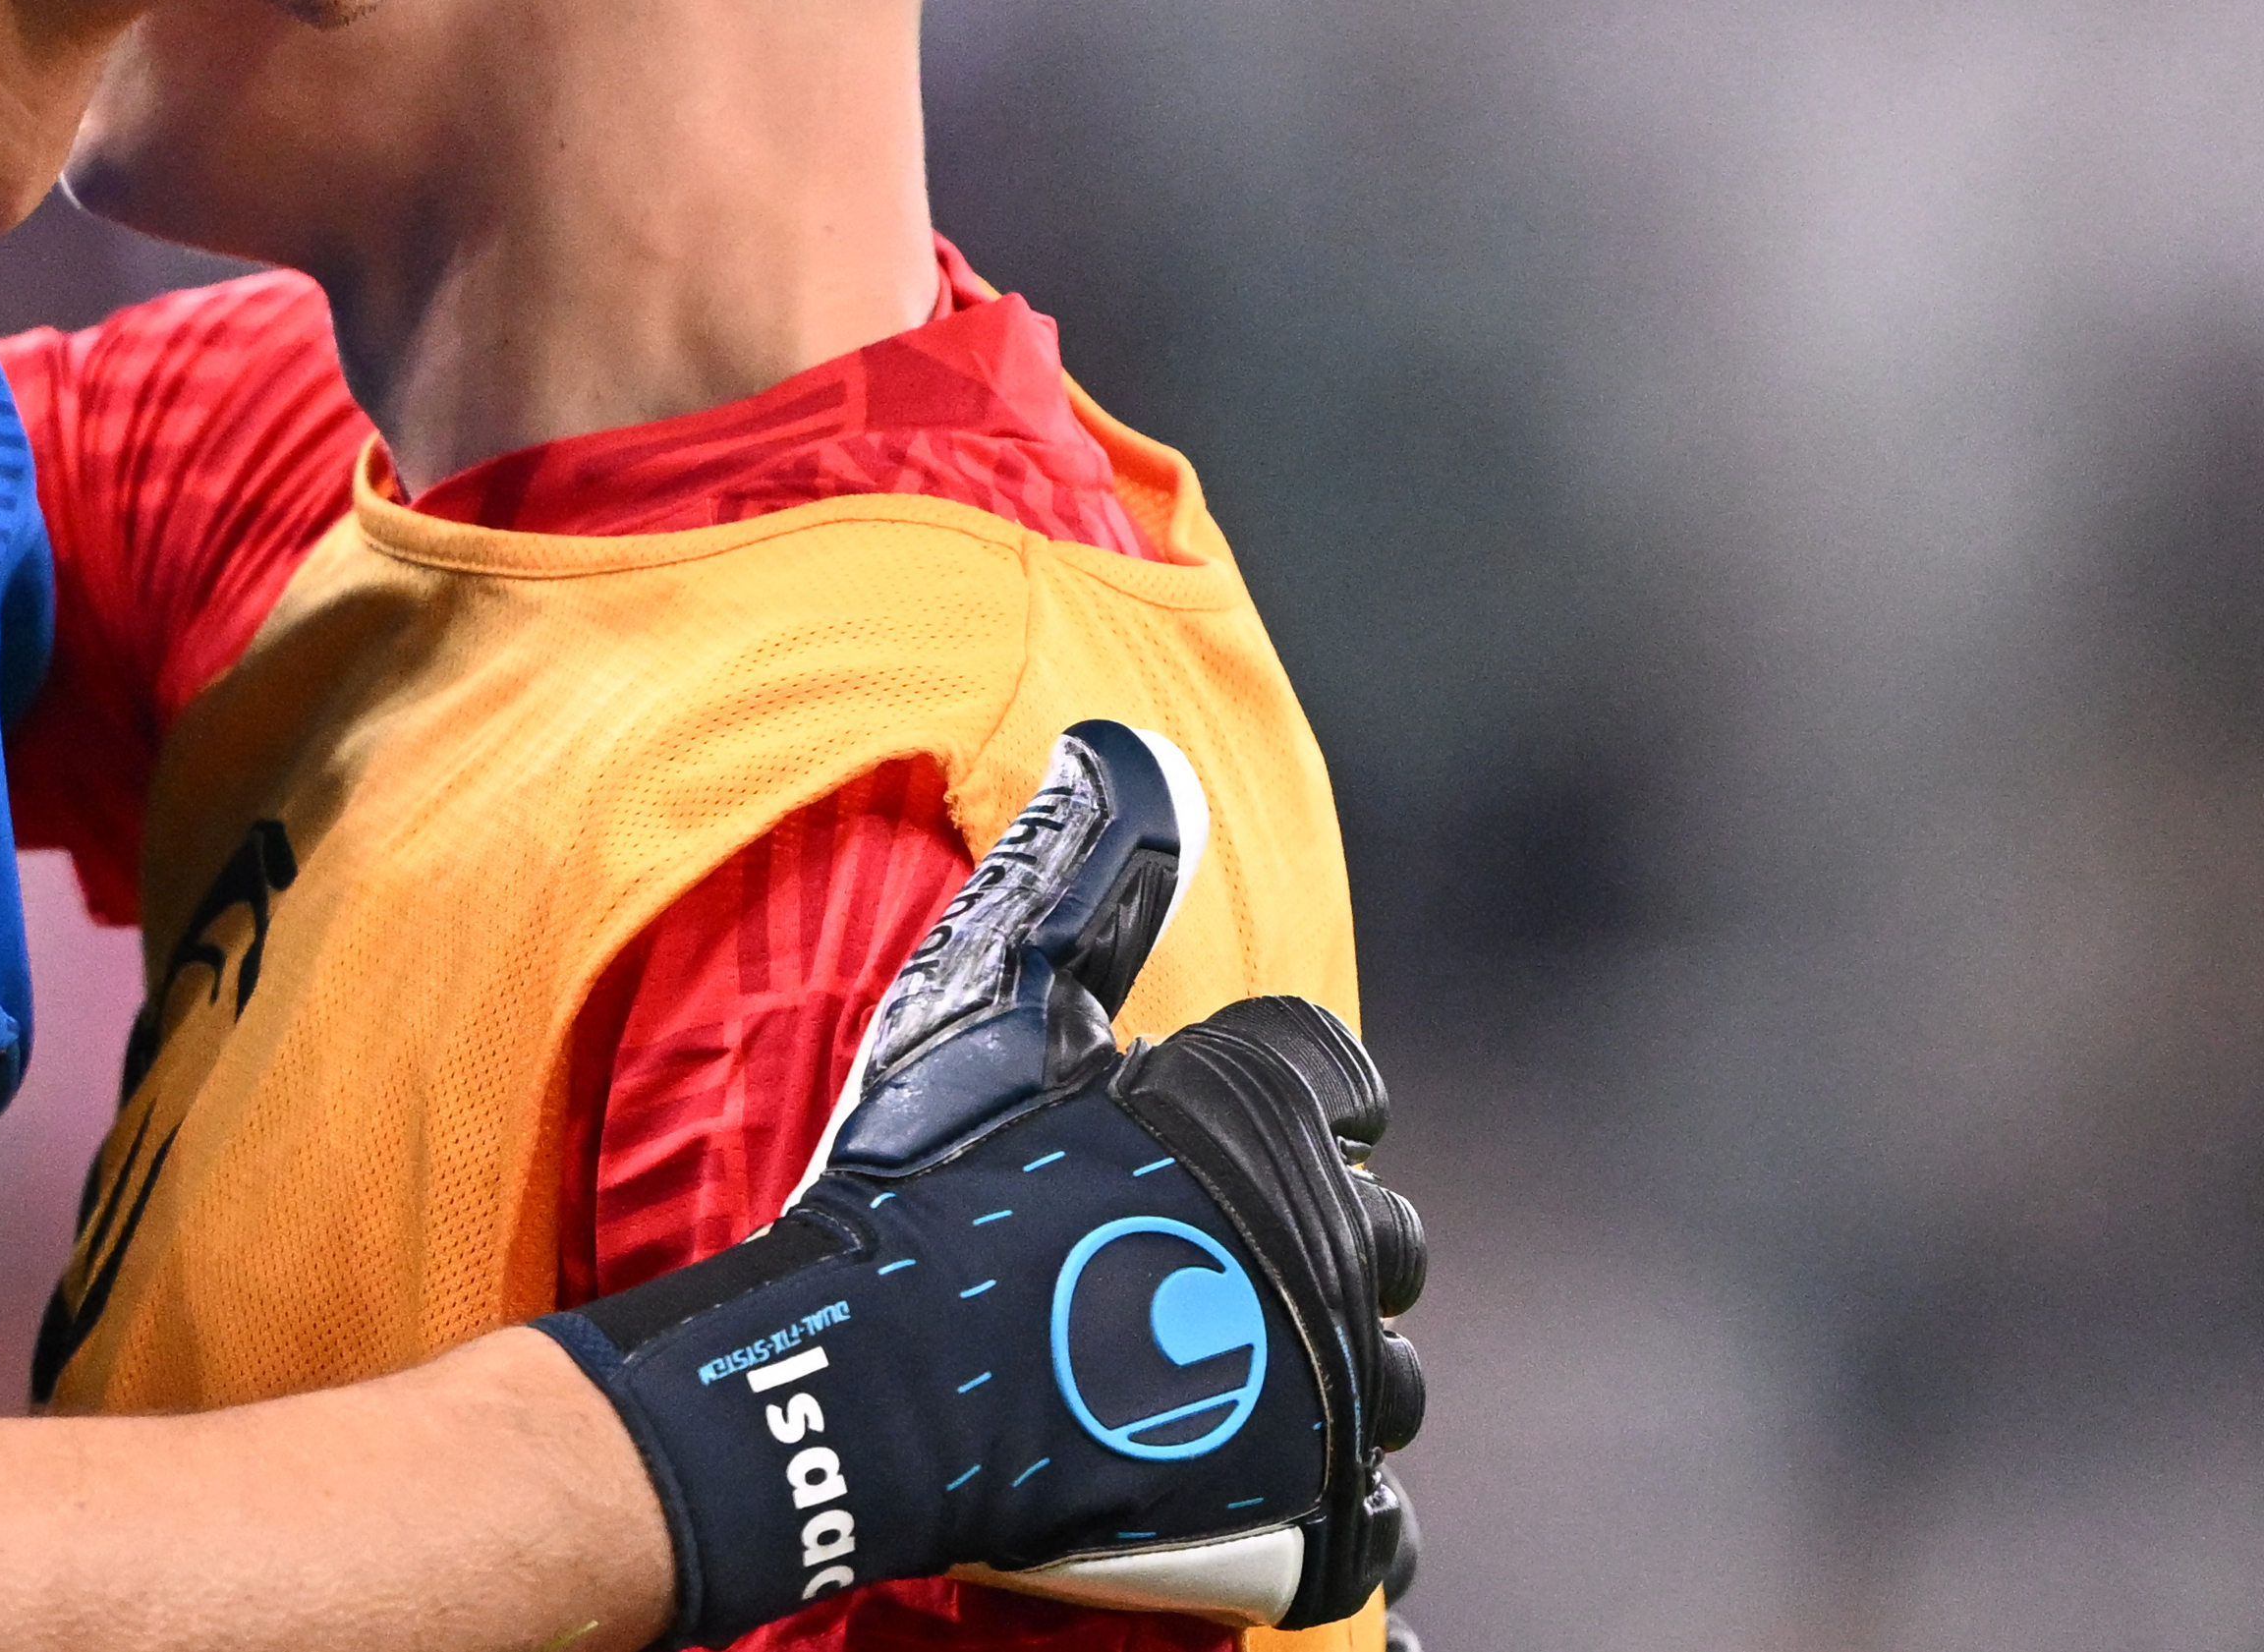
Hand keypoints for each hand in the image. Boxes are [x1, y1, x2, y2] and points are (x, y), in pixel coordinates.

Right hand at [540, 721, 1429, 1641]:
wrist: (877, 1378)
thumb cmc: (929, 1179)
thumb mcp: (993, 998)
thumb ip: (1087, 878)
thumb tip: (1127, 748)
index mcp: (1278, 1110)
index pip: (1342, 1083)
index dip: (1278, 1106)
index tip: (1201, 1144)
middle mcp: (1336, 1241)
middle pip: (1384, 1235)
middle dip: (1312, 1242)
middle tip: (1187, 1266)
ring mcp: (1331, 1386)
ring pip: (1386, 1374)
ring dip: (1317, 1365)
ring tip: (1199, 1372)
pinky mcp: (1313, 1513)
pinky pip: (1378, 1516)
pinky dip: (1329, 1498)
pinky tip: (1245, 1472)